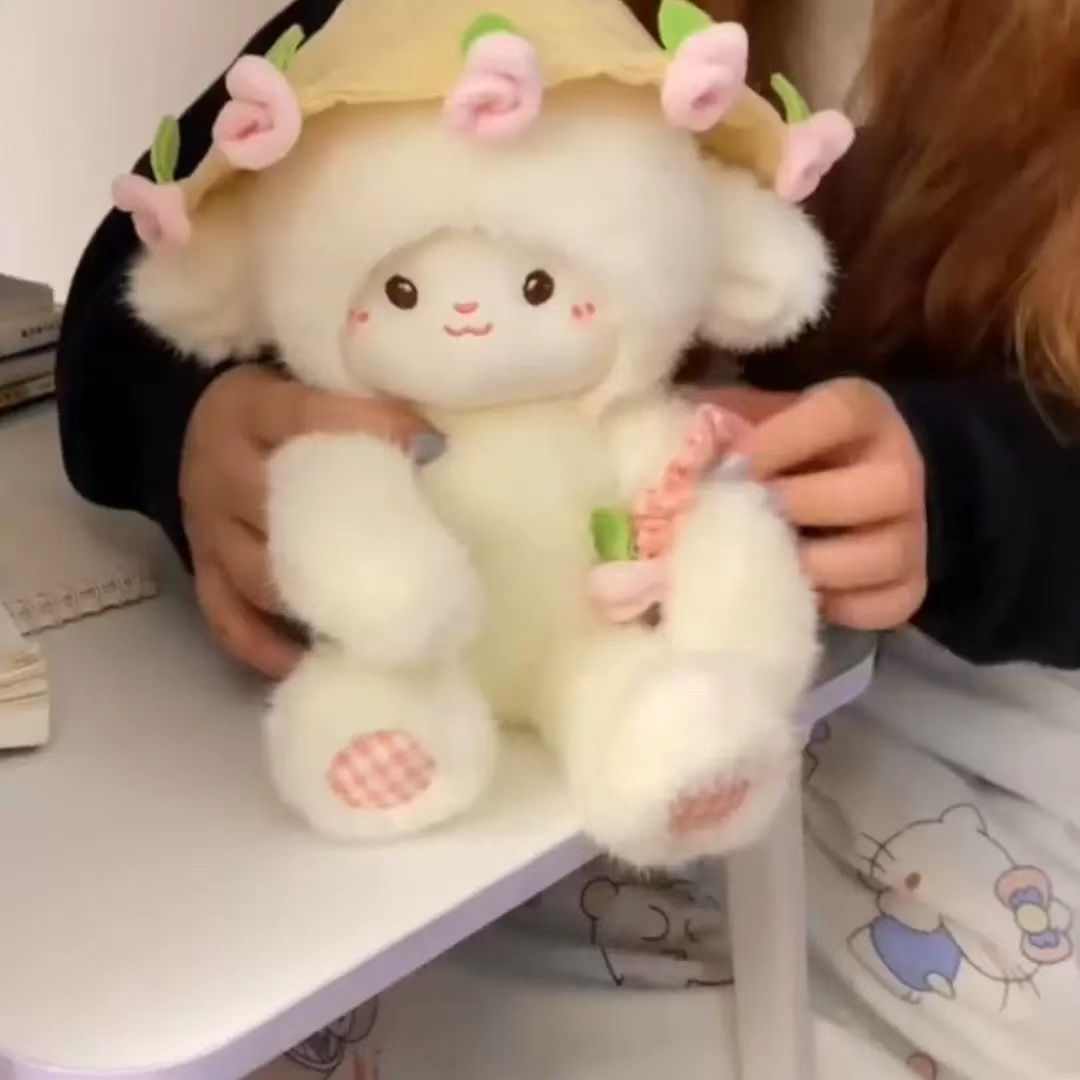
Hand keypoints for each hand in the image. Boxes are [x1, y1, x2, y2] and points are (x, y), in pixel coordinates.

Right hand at [180, 366, 430, 677]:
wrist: (194, 427)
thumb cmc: (280, 409)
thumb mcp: (308, 383)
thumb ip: (360, 405)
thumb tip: (439, 445)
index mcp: (247, 408)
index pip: (306, 416)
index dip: (370, 430)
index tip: (433, 449)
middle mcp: (218, 471)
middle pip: (279, 506)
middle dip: (351, 532)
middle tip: (417, 558)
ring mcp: (206, 529)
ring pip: (259, 575)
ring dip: (317, 601)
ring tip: (377, 623)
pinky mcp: (202, 572)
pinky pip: (228, 619)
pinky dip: (269, 647)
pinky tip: (313, 662)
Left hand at [699, 379, 927, 630]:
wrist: (864, 486)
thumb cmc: (791, 449)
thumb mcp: (764, 417)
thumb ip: (722, 424)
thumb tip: (655, 444)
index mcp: (864, 412)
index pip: (834, 416)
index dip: (778, 441)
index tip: (725, 468)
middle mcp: (902, 469)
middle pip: (865, 491)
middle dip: (786, 510)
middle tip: (730, 524)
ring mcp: (913, 534)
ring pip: (871, 557)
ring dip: (802, 566)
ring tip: (750, 564)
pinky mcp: (910, 588)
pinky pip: (871, 607)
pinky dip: (825, 607)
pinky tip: (783, 593)